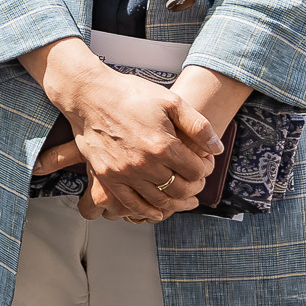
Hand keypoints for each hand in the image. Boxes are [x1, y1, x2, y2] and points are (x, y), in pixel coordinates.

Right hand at [24, 39, 219, 221]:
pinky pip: (131, 203)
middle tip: (195, 179)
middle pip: (181, 189)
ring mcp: (124, 172)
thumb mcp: (171, 101)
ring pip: (159, 200)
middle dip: (195, 187)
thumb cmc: (129, 94)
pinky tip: (157, 212)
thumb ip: (198, 125)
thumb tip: (217, 149)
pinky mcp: (107, 176)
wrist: (88, 93)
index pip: (197, 171)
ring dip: (175, 201)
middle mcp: (145, 163)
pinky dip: (147, 211)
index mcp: (163, 145)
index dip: (206, 168)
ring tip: (181, 195)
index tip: (203, 163)